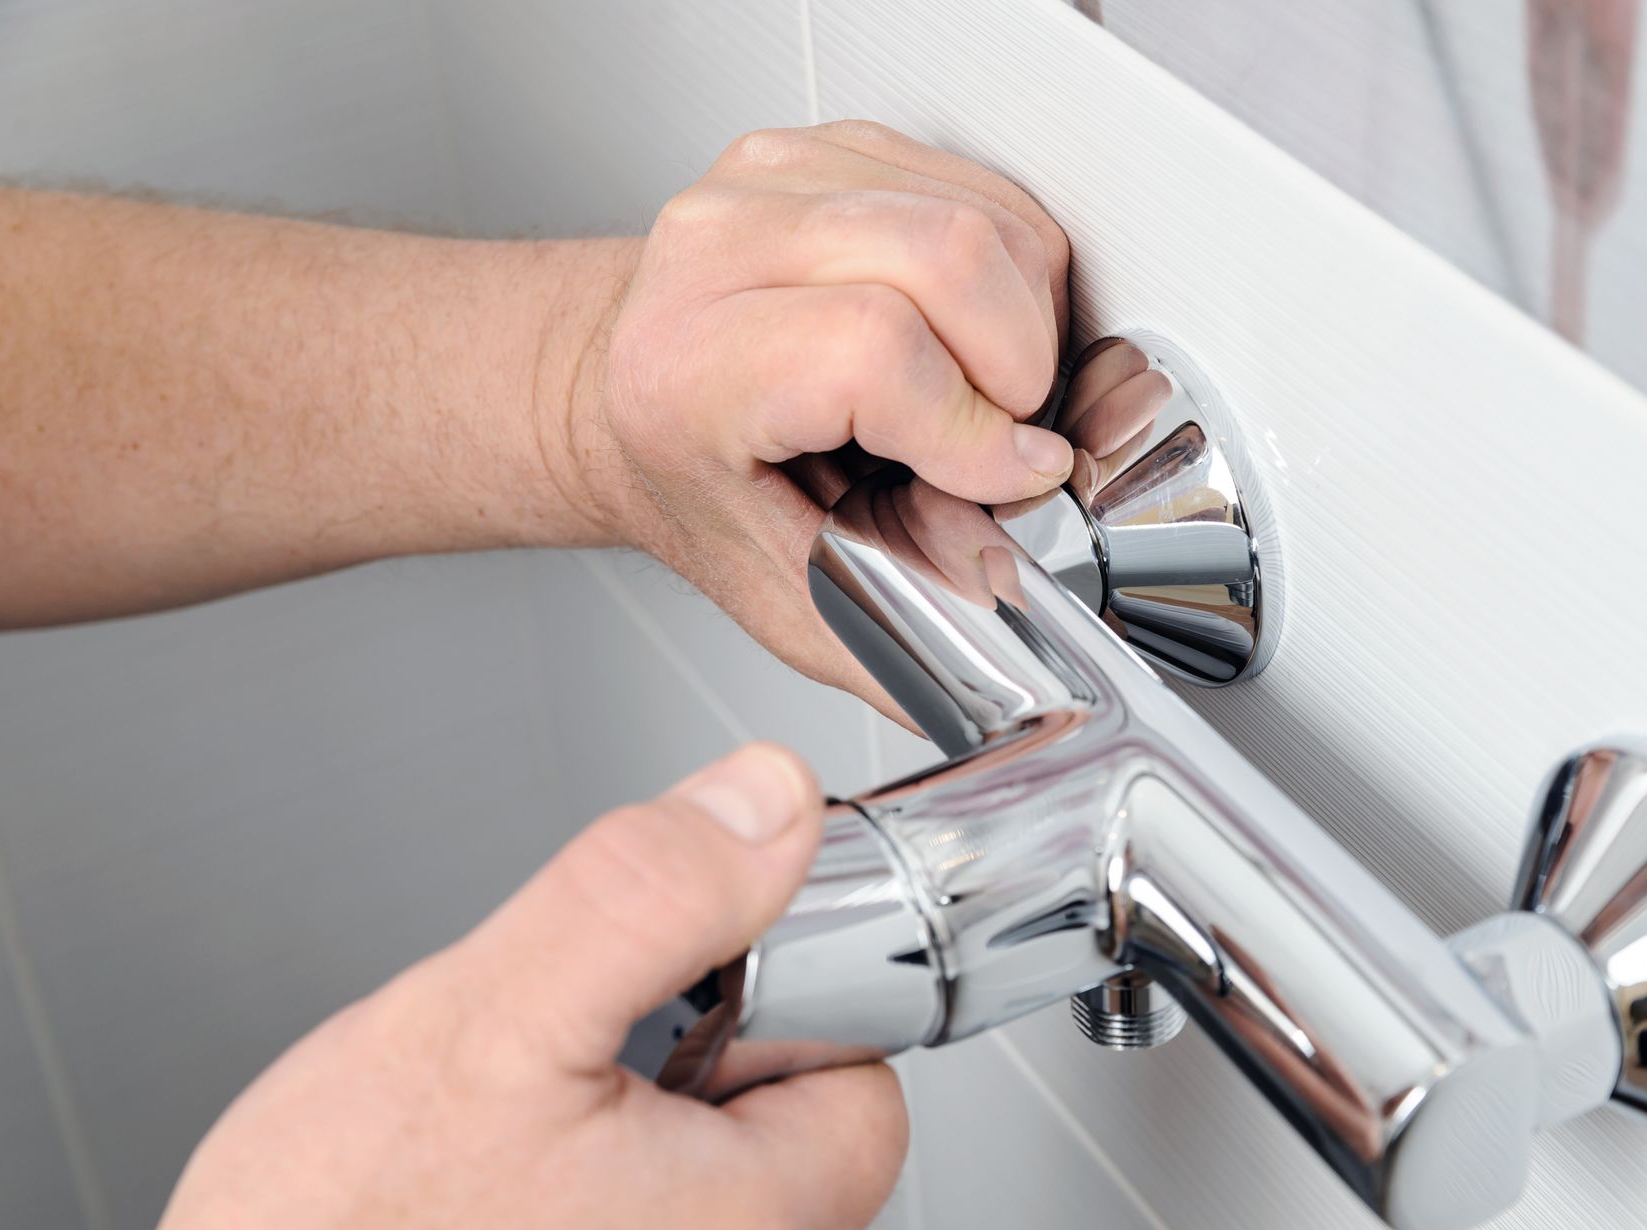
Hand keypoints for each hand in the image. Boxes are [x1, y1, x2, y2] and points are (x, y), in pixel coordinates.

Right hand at [134, 744, 905, 1229]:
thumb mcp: (493, 1020)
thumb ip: (648, 898)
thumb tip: (769, 804)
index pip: (867, 1064)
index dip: (778, 989)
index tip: (692, 974)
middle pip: (786, 1110)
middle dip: (687, 1046)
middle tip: (568, 1055)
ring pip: (705, 1156)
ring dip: (623, 1107)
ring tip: (517, 1120)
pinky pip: (642, 1213)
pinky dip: (584, 1169)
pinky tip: (502, 1171)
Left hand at [552, 121, 1073, 715]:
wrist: (619, 386)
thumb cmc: (694, 480)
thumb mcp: (778, 591)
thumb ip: (894, 640)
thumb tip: (1009, 665)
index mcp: (689, 369)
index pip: (872, 349)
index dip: (972, 426)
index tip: (1011, 475)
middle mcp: (717, 251)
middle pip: (947, 256)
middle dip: (1020, 365)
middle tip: (1005, 435)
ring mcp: (772, 181)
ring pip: (979, 214)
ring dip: (1027, 316)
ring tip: (984, 386)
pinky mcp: (826, 147)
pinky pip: (981, 187)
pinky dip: (1014, 267)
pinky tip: (969, 330)